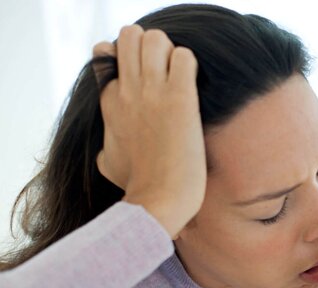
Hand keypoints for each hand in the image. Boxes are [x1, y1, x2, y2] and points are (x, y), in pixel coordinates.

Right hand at [91, 25, 206, 238]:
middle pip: (130, 36)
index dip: (128, 60)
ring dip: (170, 51)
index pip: (107, 54)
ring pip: (155, 39)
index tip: (145, 80)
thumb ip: (105, 147)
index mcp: (109, 102)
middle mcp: (127, 91)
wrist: (157, 202)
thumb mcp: (109, 164)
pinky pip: (184, 57)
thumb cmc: (138, 188)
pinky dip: (190, 64)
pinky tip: (193, 86)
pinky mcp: (179, 99)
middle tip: (166, 71)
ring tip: (180, 78)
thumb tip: (104, 152)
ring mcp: (152, 93)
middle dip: (150, 46)